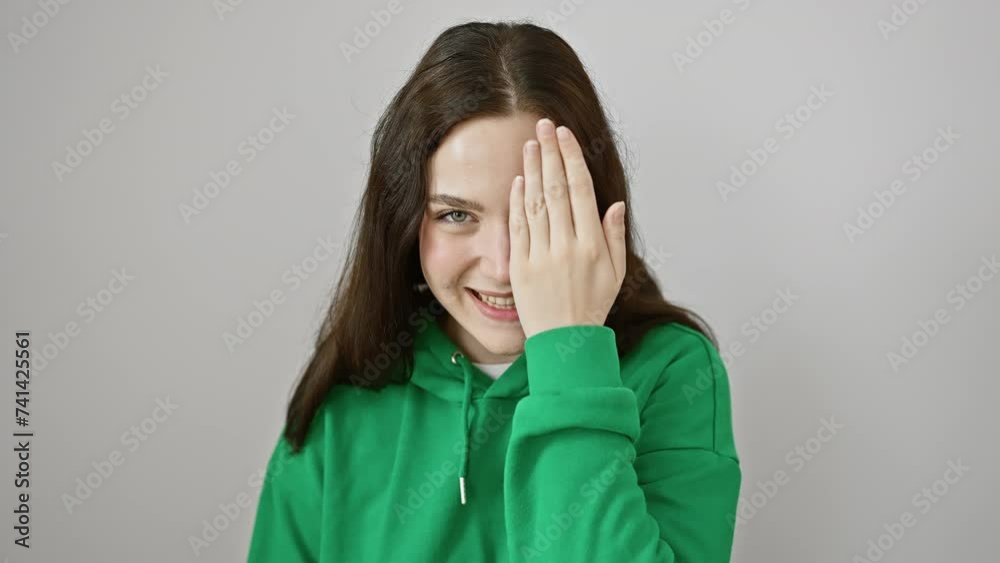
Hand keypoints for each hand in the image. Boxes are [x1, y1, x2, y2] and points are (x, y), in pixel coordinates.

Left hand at [508, 118, 626, 339]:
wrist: (564, 342)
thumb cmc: (591, 307)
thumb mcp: (615, 274)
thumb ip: (614, 236)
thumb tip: (615, 204)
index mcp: (592, 245)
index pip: (580, 190)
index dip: (571, 159)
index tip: (564, 135)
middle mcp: (567, 246)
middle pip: (556, 189)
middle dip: (550, 154)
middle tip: (543, 126)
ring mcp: (542, 255)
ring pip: (535, 202)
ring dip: (532, 170)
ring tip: (530, 145)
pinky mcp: (521, 265)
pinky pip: (518, 226)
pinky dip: (518, 200)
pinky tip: (519, 179)